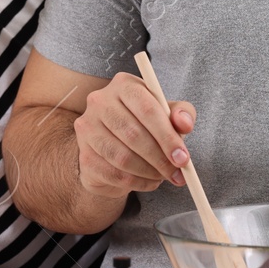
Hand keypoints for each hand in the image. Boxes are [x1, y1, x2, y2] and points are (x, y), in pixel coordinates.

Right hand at [73, 72, 196, 198]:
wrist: (114, 149)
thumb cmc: (146, 126)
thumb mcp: (167, 116)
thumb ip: (181, 115)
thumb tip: (184, 124)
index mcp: (124, 85)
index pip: (147, 108)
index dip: (167, 136)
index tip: (183, 157)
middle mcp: (100, 101)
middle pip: (133, 134)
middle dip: (160, 158)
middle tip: (178, 173)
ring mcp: (87, 128)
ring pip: (122, 157)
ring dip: (149, 172)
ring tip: (163, 176)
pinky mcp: (84, 154)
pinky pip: (114, 173)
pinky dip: (137, 182)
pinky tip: (149, 181)